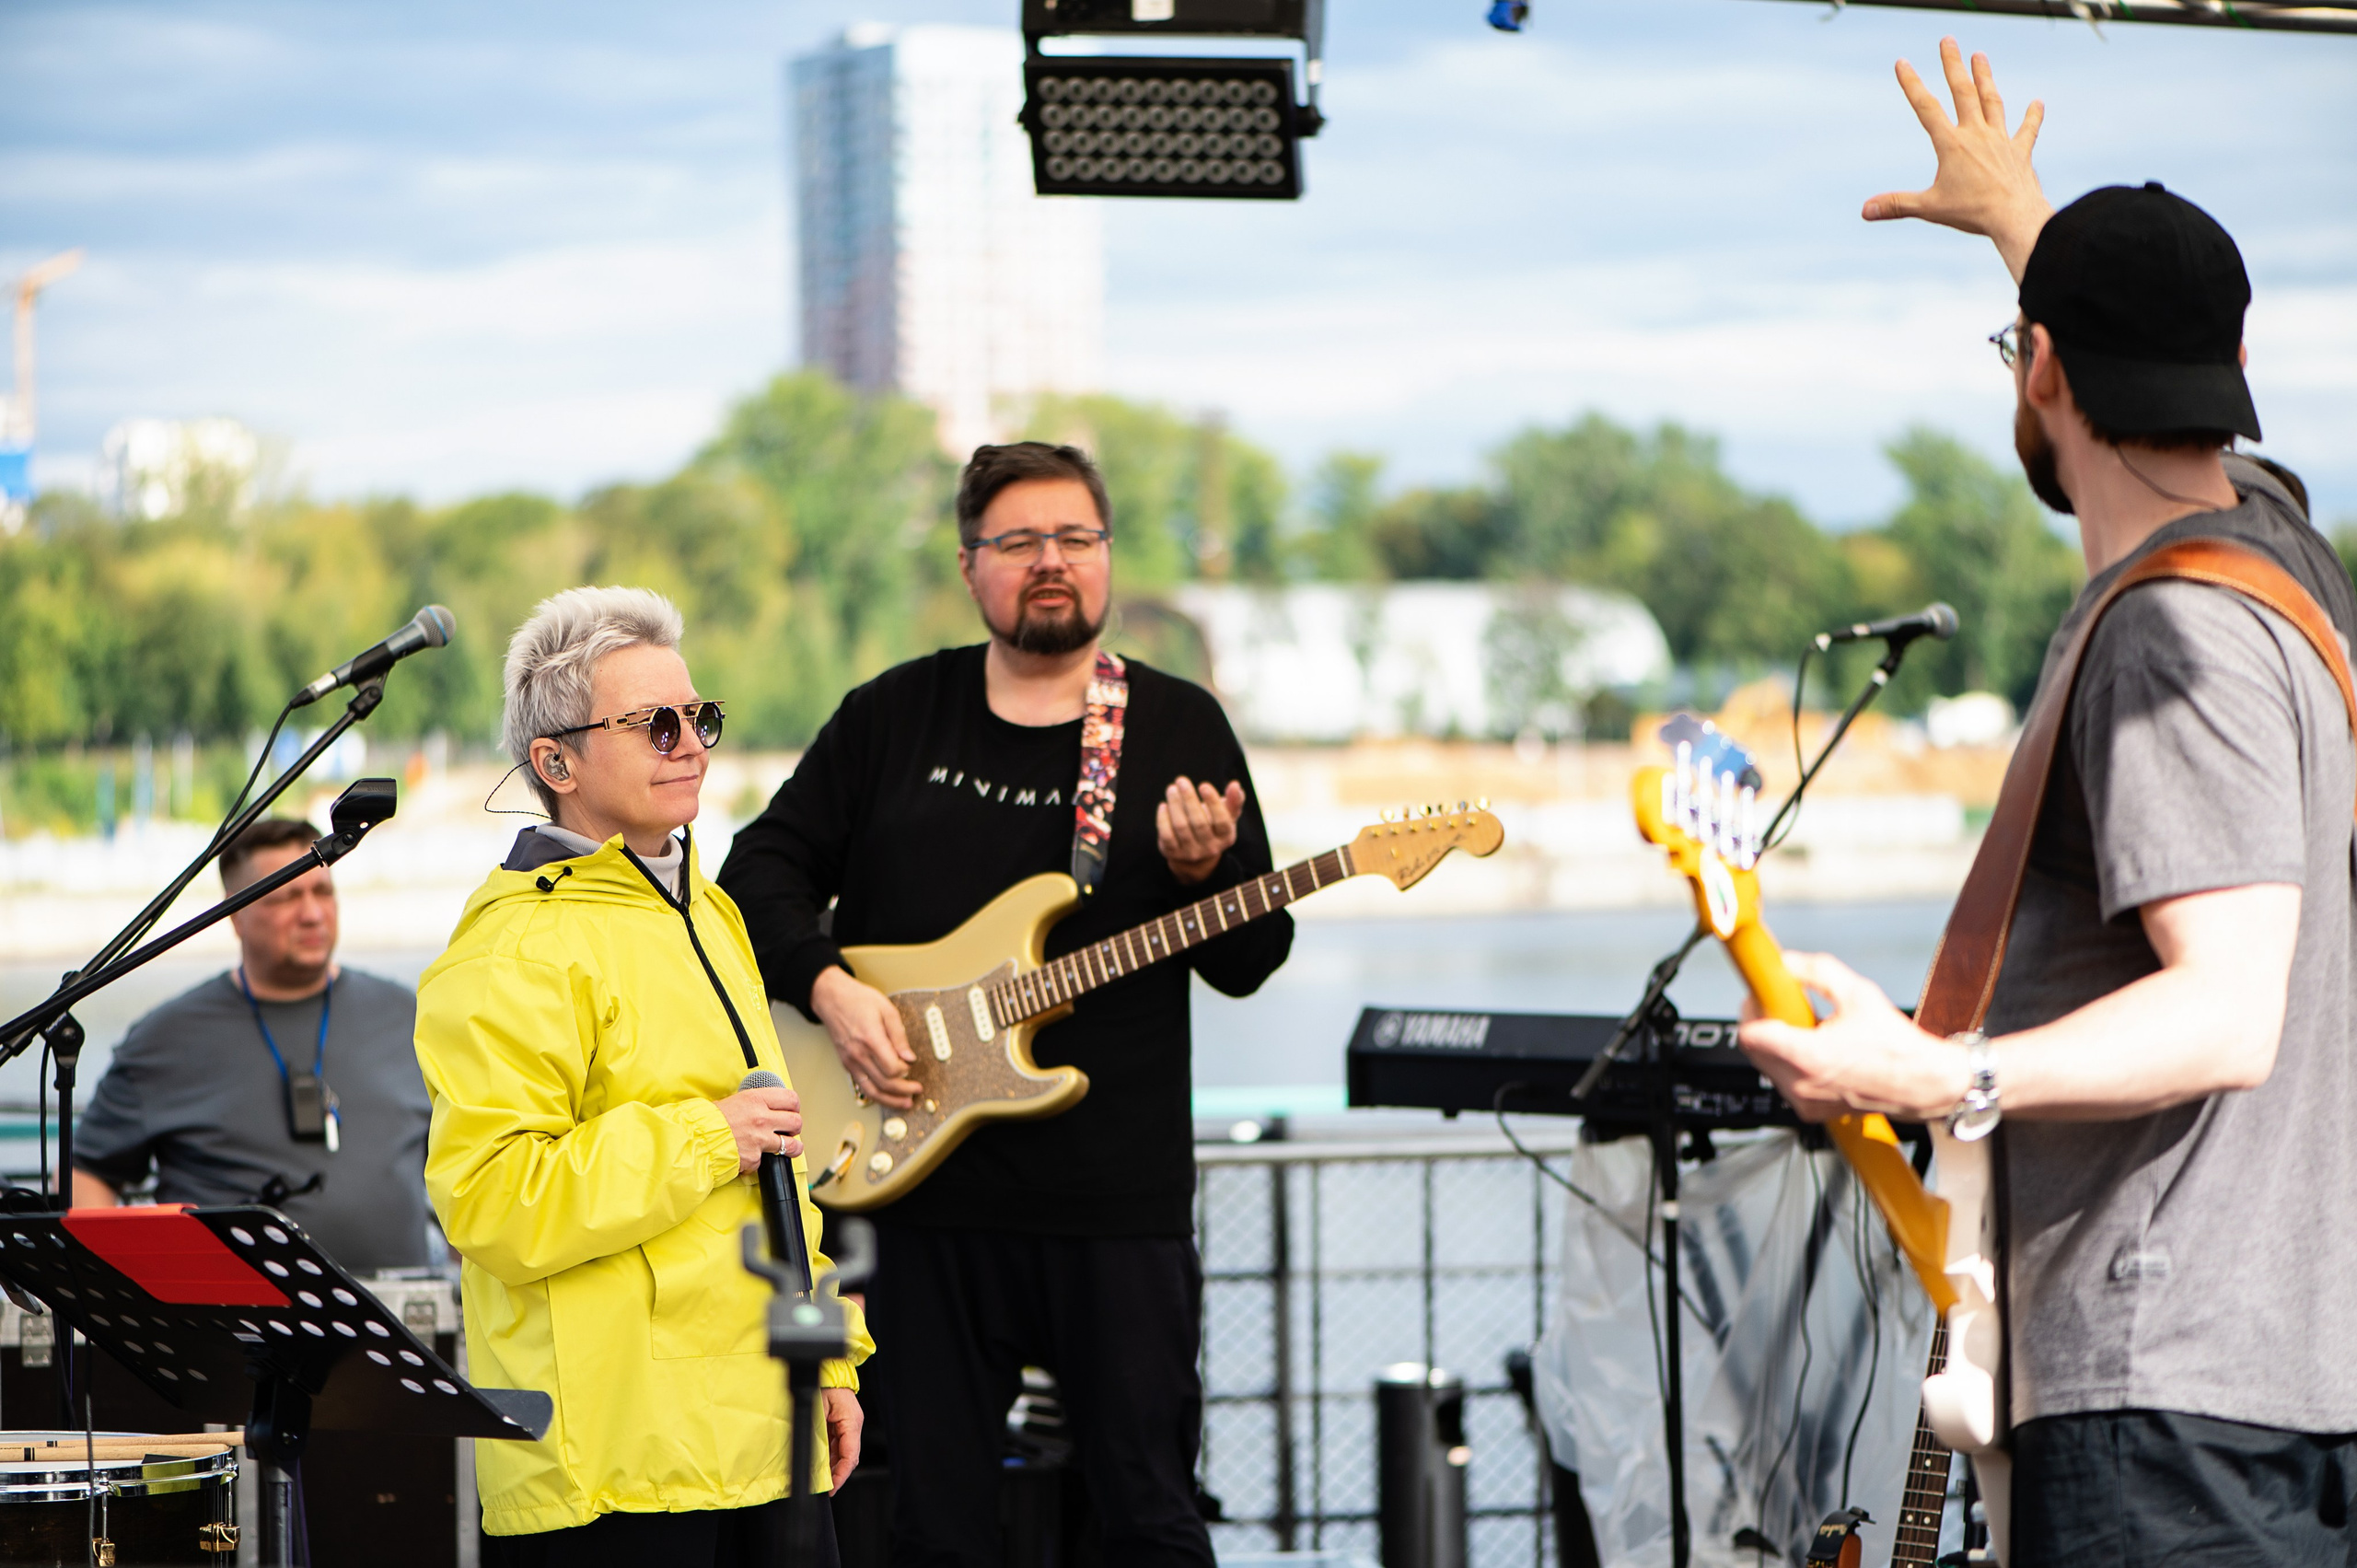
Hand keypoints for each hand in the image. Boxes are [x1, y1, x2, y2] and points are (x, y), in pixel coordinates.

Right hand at [712, 1085, 801, 1175]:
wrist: (696, 1139)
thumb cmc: (710, 1119)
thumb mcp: (735, 1101)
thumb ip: (755, 1104)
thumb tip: (767, 1107)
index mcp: (757, 1099)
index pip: (790, 1099)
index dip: (794, 1106)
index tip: (793, 1110)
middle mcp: (762, 1118)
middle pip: (795, 1121)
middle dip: (795, 1126)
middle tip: (790, 1129)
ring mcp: (760, 1140)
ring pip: (791, 1145)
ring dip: (793, 1147)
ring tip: (791, 1148)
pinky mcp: (755, 1158)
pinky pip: (764, 1161)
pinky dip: (758, 1160)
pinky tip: (750, 1156)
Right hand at [810, 965, 920, 1109]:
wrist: (832, 998)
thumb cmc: (858, 1000)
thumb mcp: (886, 1010)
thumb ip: (899, 1036)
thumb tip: (909, 1057)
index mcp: (871, 1039)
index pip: (892, 1068)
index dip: (905, 1071)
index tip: (911, 1066)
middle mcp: (859, 1054)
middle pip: (884, 1083)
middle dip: (904, 1090)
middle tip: (917, 1090)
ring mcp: (851, 1061)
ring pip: (872, 1090)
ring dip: (891, 1100)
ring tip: (905, 1102)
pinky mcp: (847, 1064)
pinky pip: (862, 1086)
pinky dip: (876, 1095)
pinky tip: (886, 1096)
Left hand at [823, 1387, 863, 1487]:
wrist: (824, 1368)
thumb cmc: (821, 1384)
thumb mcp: (817, 1411)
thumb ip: (818, 1435)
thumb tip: (816, 1459)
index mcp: (851, 1421)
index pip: (850, 1455)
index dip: (841, 1474)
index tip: (831, 1487)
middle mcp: (853, 1424)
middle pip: (849, 1456)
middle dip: (837, 1473)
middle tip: (825, 1487)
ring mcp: (848, 1424)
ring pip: (843, 1452)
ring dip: (833, 1465)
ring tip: (820, 1478)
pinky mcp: (841, 1423)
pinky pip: (838, 1444)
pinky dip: (830, 1456)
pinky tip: (821, 1463)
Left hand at [1158, 776, 1244, 884]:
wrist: (1196, 854)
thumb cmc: (1213, 825)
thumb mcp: (1227, 815)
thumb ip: (1234, 800)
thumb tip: (1235, 785)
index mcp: (1226, 836)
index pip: (1222, 821)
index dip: (1213, 803)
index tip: (1203, 785)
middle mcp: (1210, 847)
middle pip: (1199, 823)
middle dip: (1189, 799)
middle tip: (1181, 781)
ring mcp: (1191, 852)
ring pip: (1181, 827)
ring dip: (1175, 805)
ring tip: (1171, 789)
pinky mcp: (1173, 853)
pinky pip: (1167, 836)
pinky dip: (1163, 820)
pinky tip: (1164, 806)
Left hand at [1734, 952, 1967, 1122]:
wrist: (1924, 1084)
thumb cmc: (1897, 1046)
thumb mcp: (1858, 993)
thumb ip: (1817, 971)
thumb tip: (1788, 963)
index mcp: (1808, 1057)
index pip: (1750, 1035)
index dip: (1753, 1010)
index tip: (1761, 996)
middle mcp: (1801, 1085)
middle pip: (1754, 1050)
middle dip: (1765, 1023)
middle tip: (1787, 1007)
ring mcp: (1804, 1101)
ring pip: (1766, 1066)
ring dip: (1777, 1044)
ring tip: (1809, 1030)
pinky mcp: (1811, 1111)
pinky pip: (1784, 1082)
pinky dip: (1790, 1063)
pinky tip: (1817, 1050)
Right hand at [1863, 38, 2052, 282]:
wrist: (2015, 217)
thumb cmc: (1972, 213)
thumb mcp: (1929, 208)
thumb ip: (1896, 205)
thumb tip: (1865, 210)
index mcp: (1951, 145)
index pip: (1926, 108)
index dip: (1912, 84)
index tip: (1903, 63)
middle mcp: (1976, 135)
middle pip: (1963, 92)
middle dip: (1953, 64)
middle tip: (1948, 41)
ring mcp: (2000, 140)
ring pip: (1991, 102)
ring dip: (1985, 78)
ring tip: (1980, 56)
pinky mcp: (2019, 152)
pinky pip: (2026, 130)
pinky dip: (2032, 116)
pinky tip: (2037, 103)